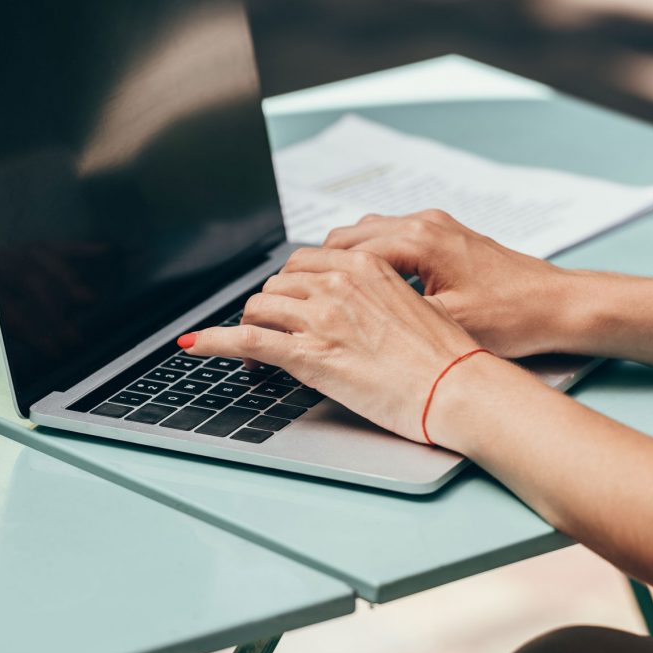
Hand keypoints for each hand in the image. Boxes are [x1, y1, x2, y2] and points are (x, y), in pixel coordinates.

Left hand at [179, 248, 480, 442]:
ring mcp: (321, 317)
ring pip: (259, 308)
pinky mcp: (309, 354)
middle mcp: (339, 284)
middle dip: (269, 309)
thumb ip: (373, 299)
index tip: (285, 304)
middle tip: (271, 335)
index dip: (288, 288)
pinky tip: (193, 345)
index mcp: (365, 268)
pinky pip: (244, 340)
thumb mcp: (410, 309)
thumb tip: (352, 311)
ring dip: (249, 329)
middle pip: (276, 285)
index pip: (303, 264)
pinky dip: (211, 342)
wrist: (459, 388)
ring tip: (253, 354)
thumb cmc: (445, 358)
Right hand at [323, 209, 578, 357]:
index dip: (311, 277)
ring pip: (369, 234)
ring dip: (346, 261)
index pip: (343, 250)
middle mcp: (424, 223)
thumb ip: (392, 318)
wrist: (559, 305)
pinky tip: (370, 289)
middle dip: (322, 267)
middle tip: (300, 298)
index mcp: (419, 240)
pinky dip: (372, 259)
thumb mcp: (447, 325)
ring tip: (330, 295)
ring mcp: (436, 226)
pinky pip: (392, 239)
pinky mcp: (446, 237)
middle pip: (349, 236)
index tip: (289, 297)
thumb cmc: (513, 316)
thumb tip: (347, 327)